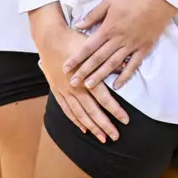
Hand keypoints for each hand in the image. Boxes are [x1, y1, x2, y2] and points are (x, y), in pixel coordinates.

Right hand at [36, 17, 129, 141]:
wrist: (50, 39)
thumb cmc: (74, 40)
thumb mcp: (94, 48)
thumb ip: (109, 60)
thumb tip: (126, 65)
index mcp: (86, 78)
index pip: (104, 99)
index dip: (115, 111)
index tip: (125, 121)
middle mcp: (76, 88)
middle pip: (92, 111)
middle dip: (105, 125)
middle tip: (115, 137)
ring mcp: (65, 91)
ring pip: (80, 114)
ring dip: (91, 127)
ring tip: (101, 138)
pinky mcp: (57, 91)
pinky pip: (67, 110)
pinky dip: (75, 120)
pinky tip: (83, 128)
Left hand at [68, 0, 177, 89]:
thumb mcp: (110, 1)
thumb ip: (94, 15)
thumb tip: (78, 25)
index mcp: (108, 28)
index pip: (89, 46)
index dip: (77, 58)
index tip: (66, 67)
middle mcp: (118, 40)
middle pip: (98, 58)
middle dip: (84, 71)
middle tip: (73, 83)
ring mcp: (131, 46)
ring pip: (113, 64)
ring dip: (100, 76)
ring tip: (89, 86)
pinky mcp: (144, 49)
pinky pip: (133, 65)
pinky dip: (125, 76)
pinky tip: (117, 85)